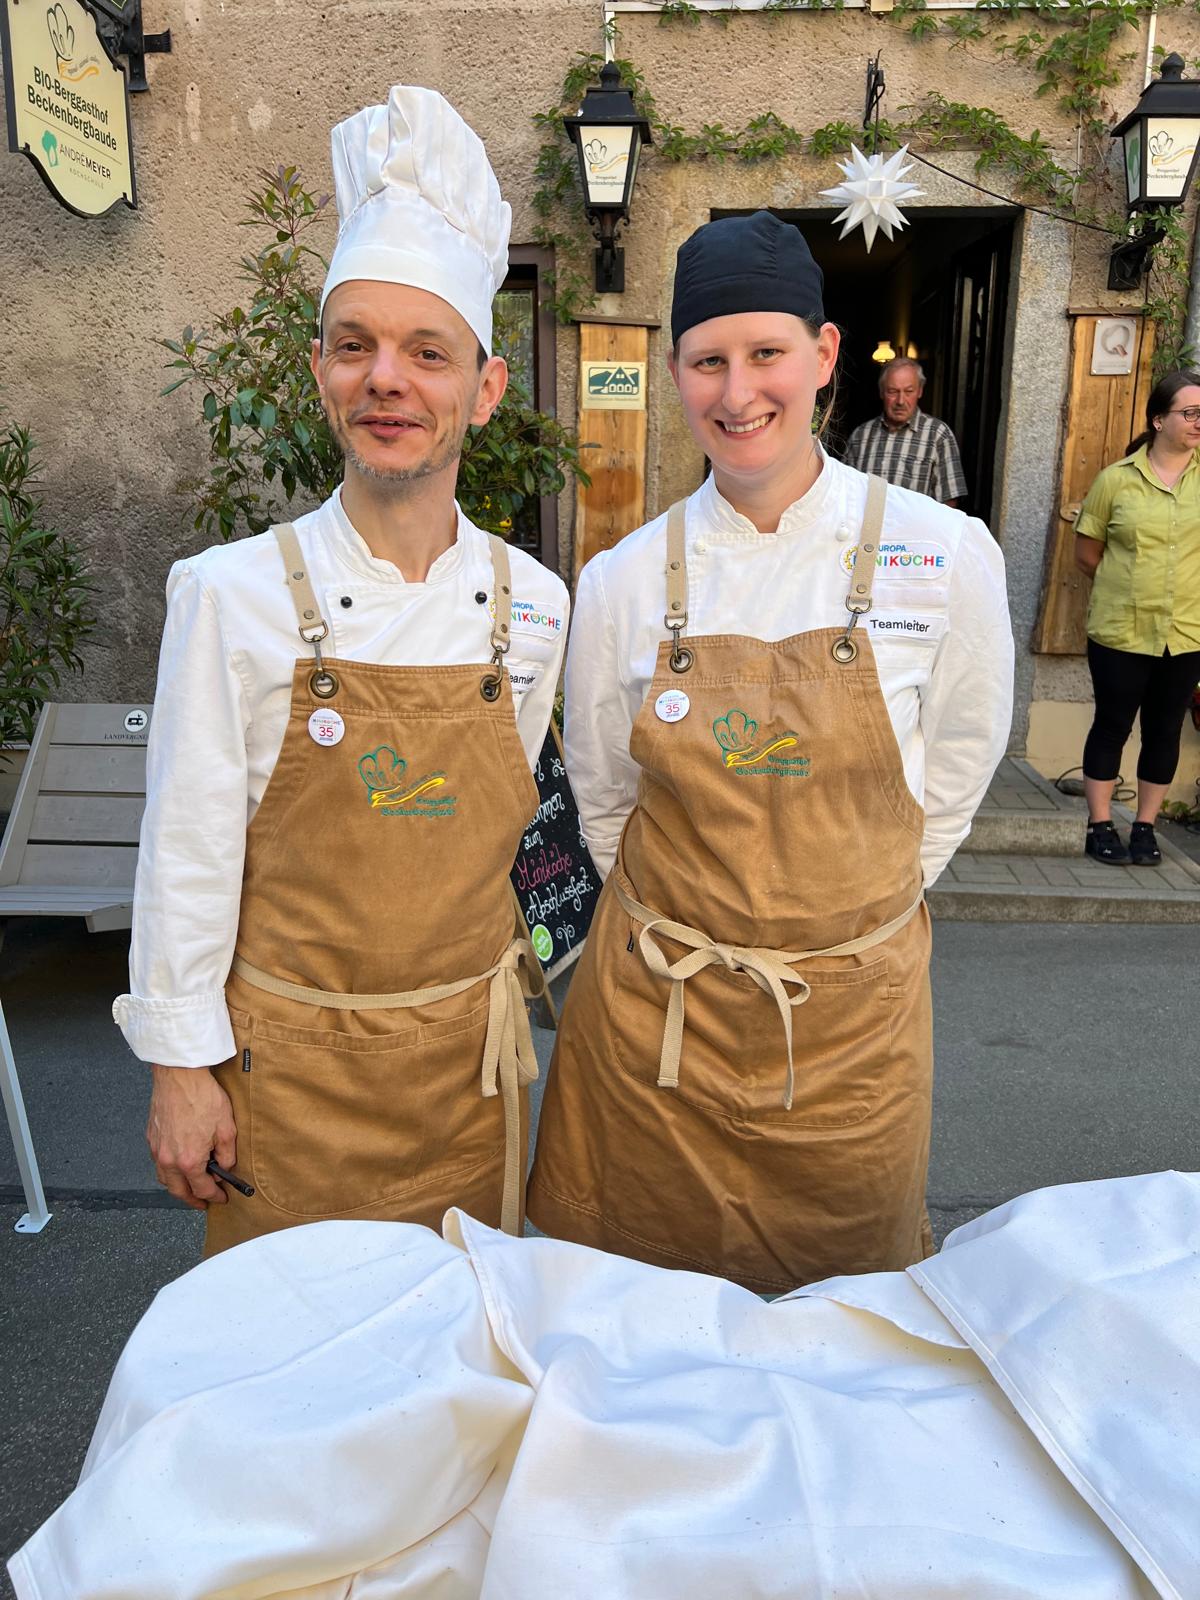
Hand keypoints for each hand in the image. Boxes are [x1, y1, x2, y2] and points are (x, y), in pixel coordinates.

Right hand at [146, 1065, 236, 1208]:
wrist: (179, 1075)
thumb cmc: (202, 1097)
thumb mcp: (226, 1128)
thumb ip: (226, 1155)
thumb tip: (225, 1168)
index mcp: (188, 1161)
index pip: (202, 1189)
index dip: (215, 1196)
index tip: (221, 1197)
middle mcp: (168, 1159)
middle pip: (178, 1191)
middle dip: (192, 1200)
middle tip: (203, 1202)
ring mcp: (156, 1149)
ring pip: (164, 1179)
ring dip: (178, 1187)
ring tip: (190, 1186)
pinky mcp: (151, 1137)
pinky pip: (158, 1163)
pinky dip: (169, 1170)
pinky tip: (178, 1164)